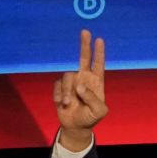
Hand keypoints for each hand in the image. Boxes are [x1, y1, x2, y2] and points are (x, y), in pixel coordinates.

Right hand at [53, 29, 107, 148]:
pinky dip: (58, 94)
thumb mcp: (98, 111)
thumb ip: (92, 98)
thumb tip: (80, 85)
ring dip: (66, 90)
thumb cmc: (91, 117)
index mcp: (96, 82)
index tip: (99, 39)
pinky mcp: (60, 87)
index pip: (99, 64)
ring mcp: (72, 82)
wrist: (76, 126)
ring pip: (67, 77)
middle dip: (84, 45)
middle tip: (85, 31)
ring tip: (67, 103)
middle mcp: (84, 78)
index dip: (99, 53)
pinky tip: (61, 103)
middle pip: (83, 58)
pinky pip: (57, 85)